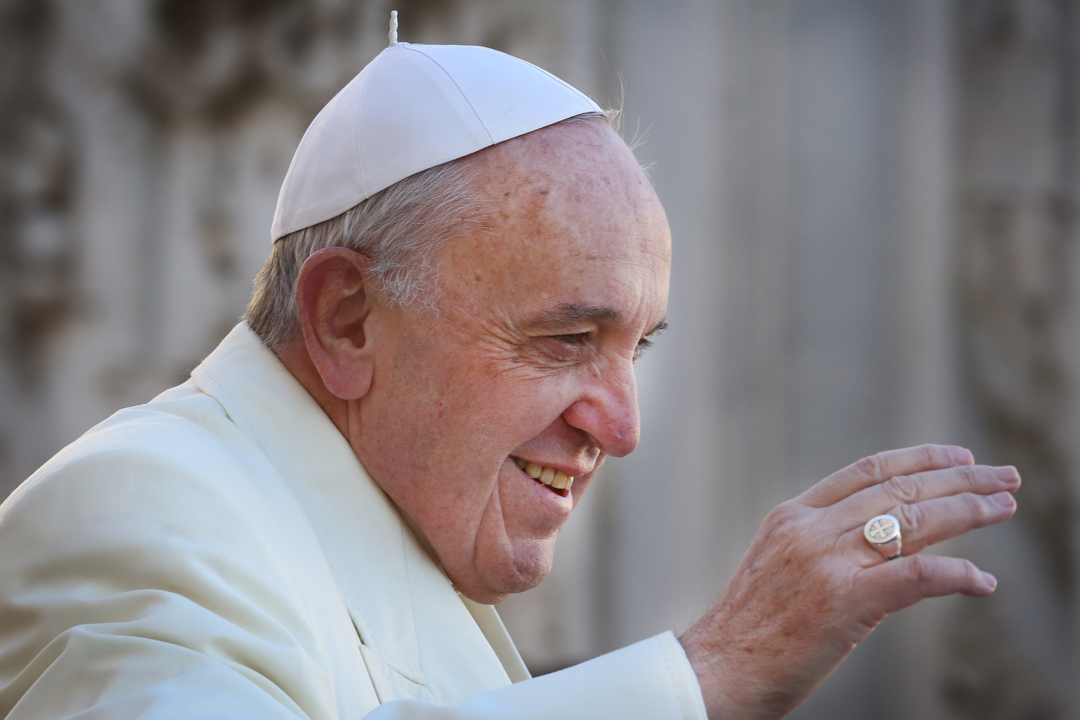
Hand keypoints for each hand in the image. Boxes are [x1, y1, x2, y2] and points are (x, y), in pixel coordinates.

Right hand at [679, 445, 1018, 719]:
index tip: (958, 457)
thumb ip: (821, 546)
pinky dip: (956, 573)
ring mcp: (825, 561)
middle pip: (898, 488)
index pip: (866, 471)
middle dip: (958, 478)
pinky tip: (981, 580)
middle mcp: (809, 528)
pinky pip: (915, 575)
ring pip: (911, 520)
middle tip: (1002, 477)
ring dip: (967, 511)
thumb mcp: (779, 568)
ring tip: (1003, 507)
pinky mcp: (843, 601)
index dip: (919, 459)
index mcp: (791, 516)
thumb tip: (881, 545)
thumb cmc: (749, 631)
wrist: (716, 669)